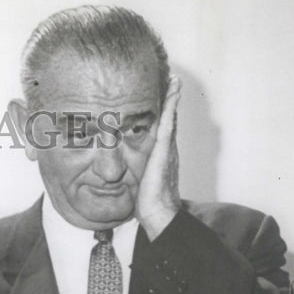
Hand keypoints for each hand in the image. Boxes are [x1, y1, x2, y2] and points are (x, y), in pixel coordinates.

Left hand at [135, 75, 181, 239]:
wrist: (159, 212)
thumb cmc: (147, 201)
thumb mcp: (138, 180)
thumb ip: (134, 170)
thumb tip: (118, 169)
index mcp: (161, 155)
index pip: (163, 129)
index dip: (164, 113)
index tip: (163, 97)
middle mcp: (168, 149)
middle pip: (170, 119)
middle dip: (171, 100)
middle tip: (174, 81)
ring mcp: (168, 150)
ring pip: (171, 119)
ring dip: (173, 99)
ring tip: (175, 81)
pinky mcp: (164, 152)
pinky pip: (168, 126)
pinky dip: (171, 110)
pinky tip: (172, 96)